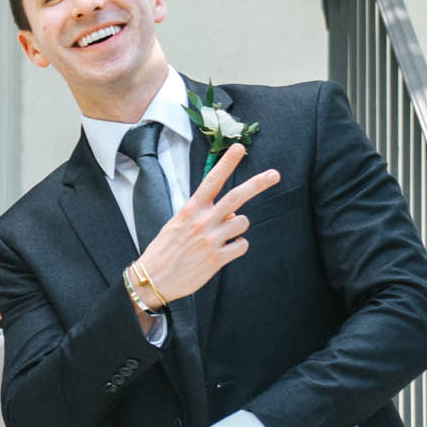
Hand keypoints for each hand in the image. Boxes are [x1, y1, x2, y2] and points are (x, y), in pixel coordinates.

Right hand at [132, 144, 282, 303]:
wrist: (152, 279)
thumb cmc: (164, 250)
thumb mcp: (177, 225)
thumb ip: (204, 215)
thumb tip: (230, 213)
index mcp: (190, 210)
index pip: (212, 181)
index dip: (227, 163)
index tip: (239, 147)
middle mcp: (202, 222)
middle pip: (236, 197)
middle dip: (257, 183)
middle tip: (274, 175)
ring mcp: (210, 240)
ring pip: (242, 223)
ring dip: (237, 227)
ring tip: (222, 236)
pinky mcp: (217, 259)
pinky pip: (242, 245)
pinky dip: (237, 247)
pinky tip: (224, 252)